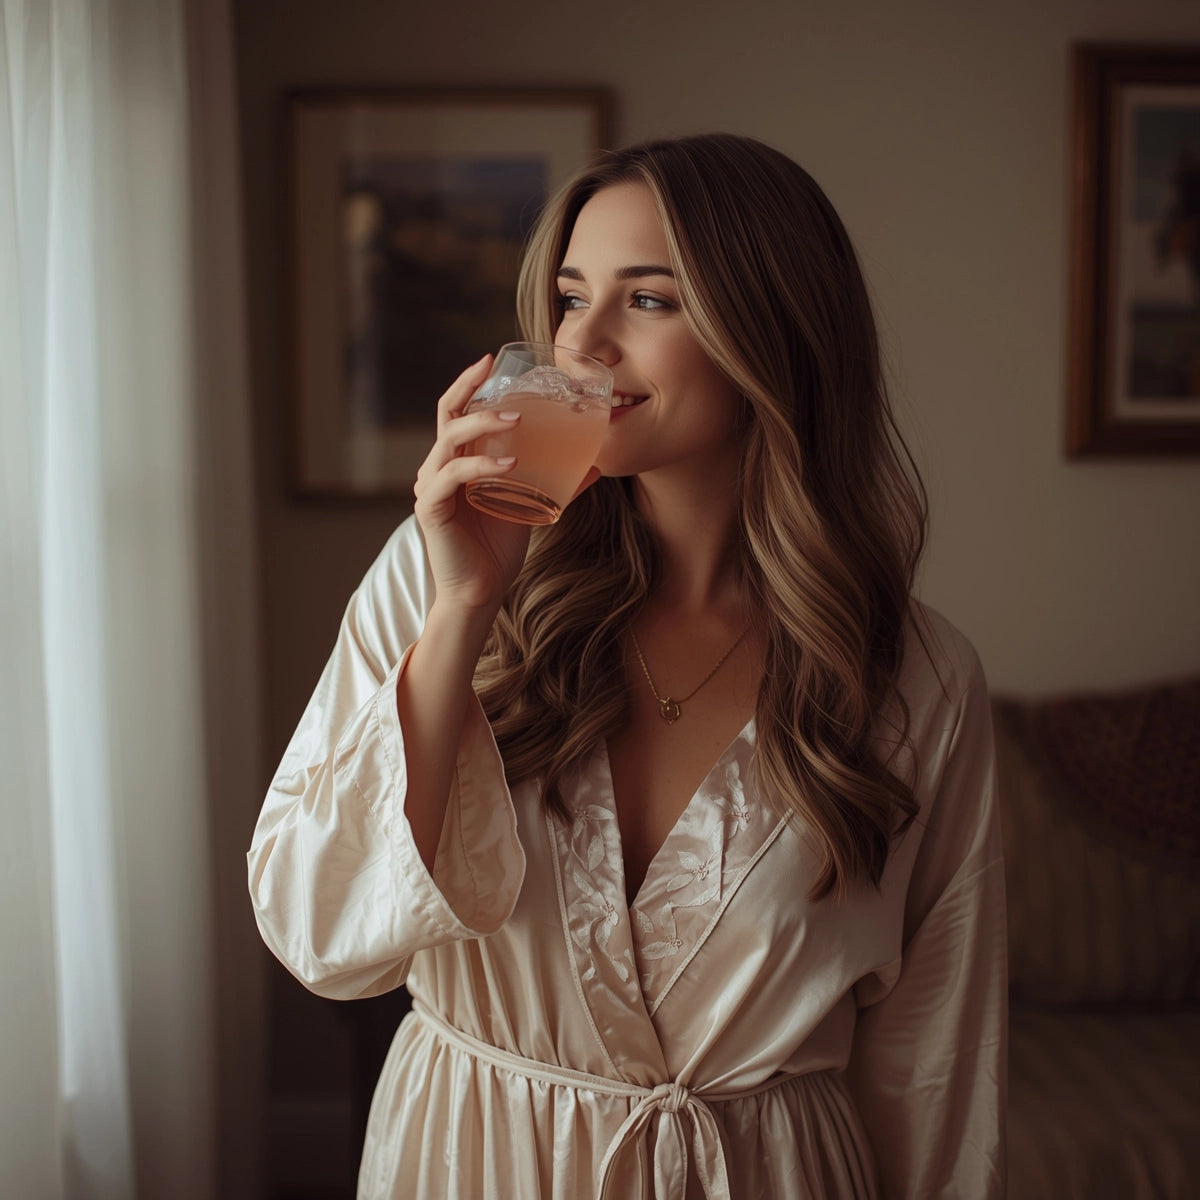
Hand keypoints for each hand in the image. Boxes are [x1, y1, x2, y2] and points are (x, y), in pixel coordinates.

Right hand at [412, 356, 532, 613]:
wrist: (479, 592)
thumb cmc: (499, 547)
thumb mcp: (530, 503)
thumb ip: (555, 481)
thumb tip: (595, 463)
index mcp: (455, 461)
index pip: (455, 411)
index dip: (469, 383)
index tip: (491, 359)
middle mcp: (437, 467)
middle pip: (446, 413)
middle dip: (469, 388)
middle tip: (497, 373)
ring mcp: (430, 486)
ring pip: (449, 439)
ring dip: (482, 423)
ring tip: (516, 419)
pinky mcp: (431, 508)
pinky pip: (453, 476)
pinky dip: (481, 465)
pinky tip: (511, 463)